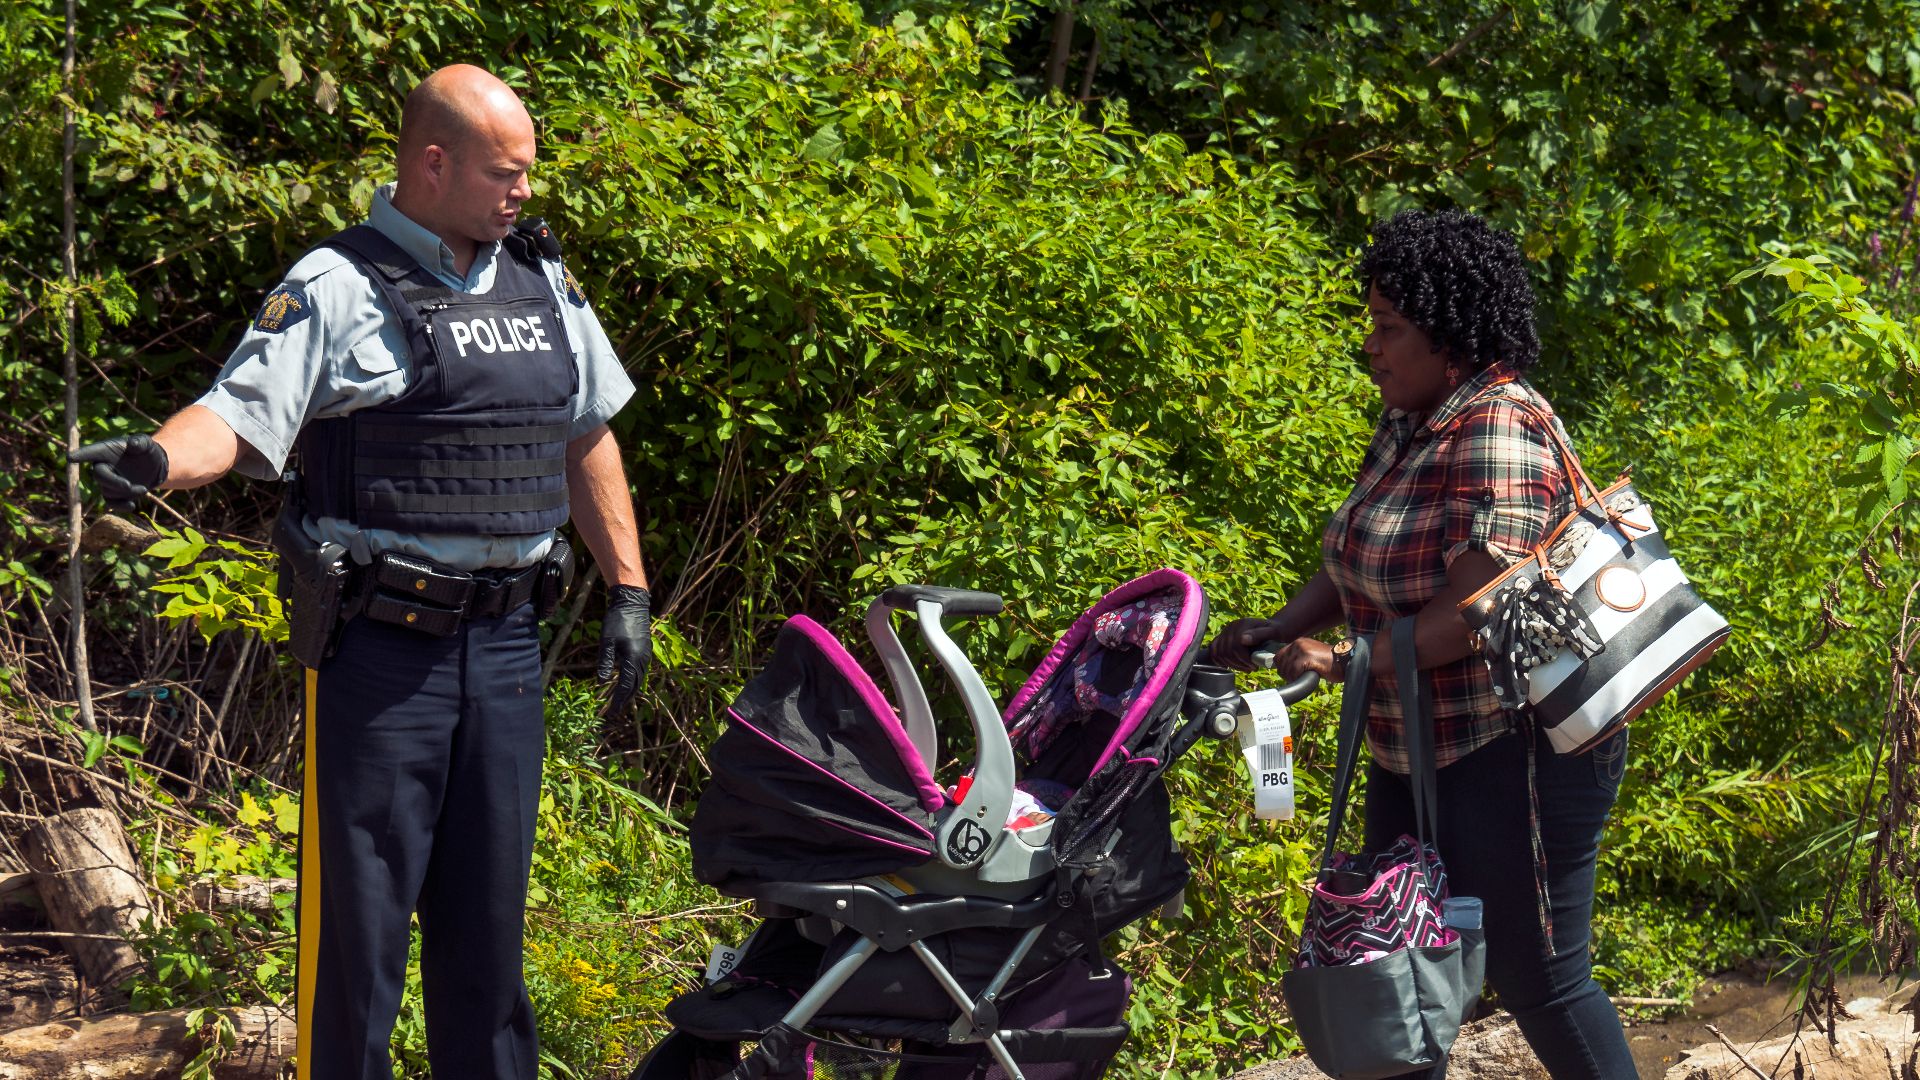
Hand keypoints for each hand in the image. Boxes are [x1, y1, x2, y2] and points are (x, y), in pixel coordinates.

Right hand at [69, 434, 168, 509]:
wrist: (154, 465)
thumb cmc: (146, 450)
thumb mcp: (146, 444)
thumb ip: (140, 442)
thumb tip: (133, 443)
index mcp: (105, 450)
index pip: (91, 452)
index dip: (81, 455)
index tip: (70, 457)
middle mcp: (102, 466)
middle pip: (99, 476)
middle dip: (113, 482)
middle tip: (128, 485)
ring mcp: (107, 481)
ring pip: (107, 490)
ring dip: (126, 492)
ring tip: (143, 489)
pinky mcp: (114, 493)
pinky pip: (111, 502)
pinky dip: (120, 506)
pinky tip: (131, 506)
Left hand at [598, 585, 651, 719]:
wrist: (632, 603)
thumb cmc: (617, 621)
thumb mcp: (607, 642)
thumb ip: (606, 663)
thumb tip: (602, 682)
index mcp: (633, 659)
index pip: (626, 686)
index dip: (618, 700)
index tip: (612, 712)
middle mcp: (643, 659)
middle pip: (635, 685)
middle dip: (625, 699)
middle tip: (615, 711)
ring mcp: (646, 654)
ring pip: (640, 678)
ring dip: (631, 690)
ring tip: (621, 699)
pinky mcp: (645, 649)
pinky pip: (641, 670)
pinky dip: (635, 679)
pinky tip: (628, 680)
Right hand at [1207, 617, 1288, 670]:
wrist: (1272, 629)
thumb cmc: (1276, 632)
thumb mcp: (1274, 632)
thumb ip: (1259, 634)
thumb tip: (1242, 639)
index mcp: (1243, 624)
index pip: (1235, 646)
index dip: (1244, 659)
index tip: (1254, 667)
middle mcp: (1231, 627)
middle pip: (1226, 651)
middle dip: (1238, 664)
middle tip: (1250, 669)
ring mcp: (1225, 632)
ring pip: (1219, 653)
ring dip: (1231, 664)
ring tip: (1244, 668)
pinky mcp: (1222, 638)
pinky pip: (1213, 651)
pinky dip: (1220, 660)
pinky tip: (1231, 665)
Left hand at [1273, 637, 1340, 682]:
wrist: (1344, 661)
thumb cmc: (1329, 663)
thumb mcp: (1310, 656)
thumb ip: (1297, 659)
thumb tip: (1282, 669)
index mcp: (1298, 642)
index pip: (1278, 657)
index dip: (1282, 668)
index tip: (1291, 674)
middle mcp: (1298, 643)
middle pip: (1280, 663)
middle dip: (1287, 674)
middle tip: (1298, 677)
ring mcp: (1302, 649)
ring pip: (1286, 669)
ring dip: (1293, 677)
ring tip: (1304, 676)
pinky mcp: (1307, 657)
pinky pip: (1294, 672)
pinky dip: (1298, 678)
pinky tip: (1308, 676)